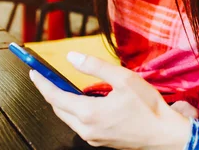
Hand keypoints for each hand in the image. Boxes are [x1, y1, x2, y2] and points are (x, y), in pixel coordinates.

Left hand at [30, 52, 191, 149]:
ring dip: (63, 102)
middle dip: (51, 92)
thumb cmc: (148, 107)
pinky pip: (80, 124)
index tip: (34, 72)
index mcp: (89, 112)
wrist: (164, 134)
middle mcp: (86, 128)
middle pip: (58, 109)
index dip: (42, 83)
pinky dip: (76, 111)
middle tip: (47, 77)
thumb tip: (72, 57)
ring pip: (69, 118)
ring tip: (64, 86)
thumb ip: (95, 66)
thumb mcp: (123, 78)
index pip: (55, 96)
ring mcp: (93, 137)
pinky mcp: (100, 141)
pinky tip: (84, 101)